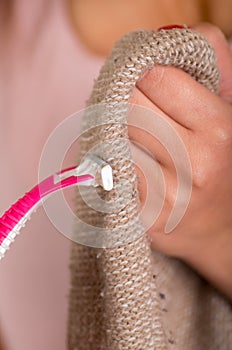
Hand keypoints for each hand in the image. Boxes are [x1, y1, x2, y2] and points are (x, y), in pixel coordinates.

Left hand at [129, 23, 231, 298]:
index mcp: (217, 130)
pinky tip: (121, 166)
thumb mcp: (227, 105)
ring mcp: (164, 196)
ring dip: (108, 132)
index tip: (141, 81)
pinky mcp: (141, 219)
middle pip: (124, 107)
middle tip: (131, 110)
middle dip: (121, 102)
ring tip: (128, 139)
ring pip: (108, 140)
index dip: (141, 75)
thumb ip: (211, 58)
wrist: (217, 224)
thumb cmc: (218, 159)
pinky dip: (105, 162)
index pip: (154, 78)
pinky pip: (103, 174)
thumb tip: (171, 33)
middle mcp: (192, 164)